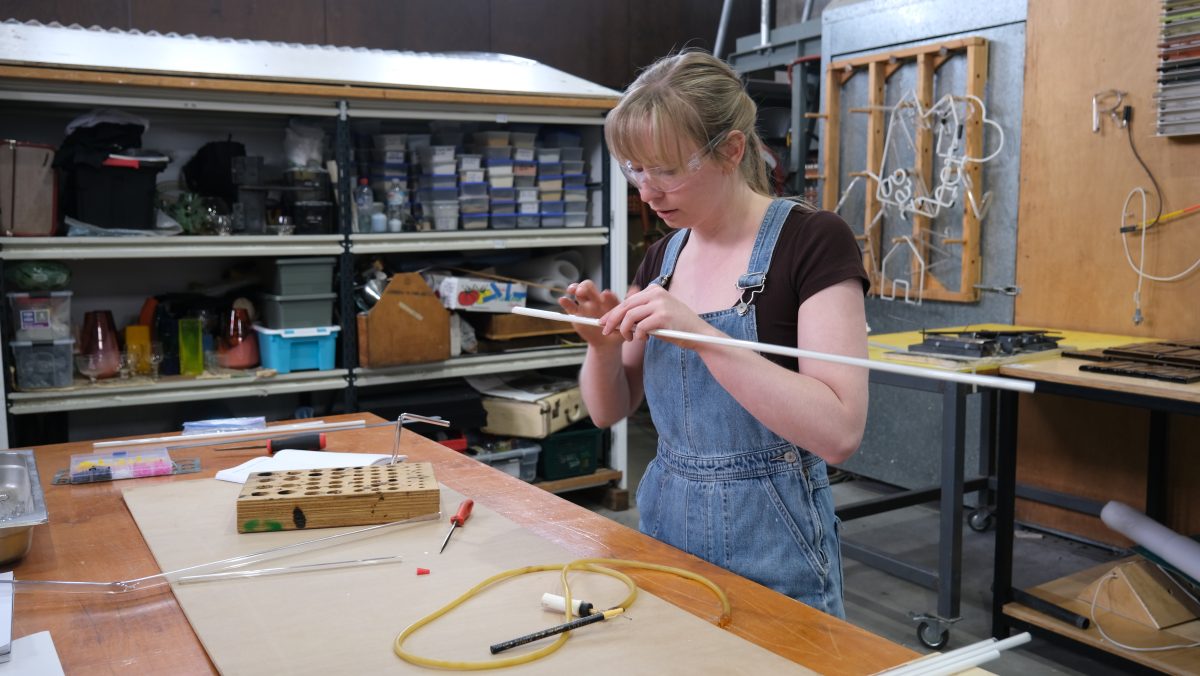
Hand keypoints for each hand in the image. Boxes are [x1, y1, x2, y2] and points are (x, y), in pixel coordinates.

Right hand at [558, 280, 631, 347]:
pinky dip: (565, 302)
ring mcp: (585, 306)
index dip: (605, 294)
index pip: (606, 294)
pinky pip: (569, 306)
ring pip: (578, 293)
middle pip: (589, 287)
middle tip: (584, 291)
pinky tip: (562, 300)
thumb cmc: (619, 330)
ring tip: (573, 290)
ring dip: (575, 288)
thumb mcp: (626, 320)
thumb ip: (629, 305)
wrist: (608, 343)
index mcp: (608, 301)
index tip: (605, 296)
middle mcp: (595, 300)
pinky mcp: (576, 314)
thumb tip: (636, 288)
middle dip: (586, 286)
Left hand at [599, 284, 718, 346]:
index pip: (627, 301)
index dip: (613, 312)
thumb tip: (614, 322)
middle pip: (625, 306)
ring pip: (629, 316)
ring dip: (624, 330)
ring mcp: (660, 303)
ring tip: (627, 339)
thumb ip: (638, 315)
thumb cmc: (675, 327)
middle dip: (612, 320)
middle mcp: (656, 293)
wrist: (698, 334)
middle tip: (605, 331)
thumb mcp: (655, 316)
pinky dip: (637, 335)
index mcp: (654, 289)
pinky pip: (640, 326)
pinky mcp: (663, 316)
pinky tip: (641, 339)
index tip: (602, 322)